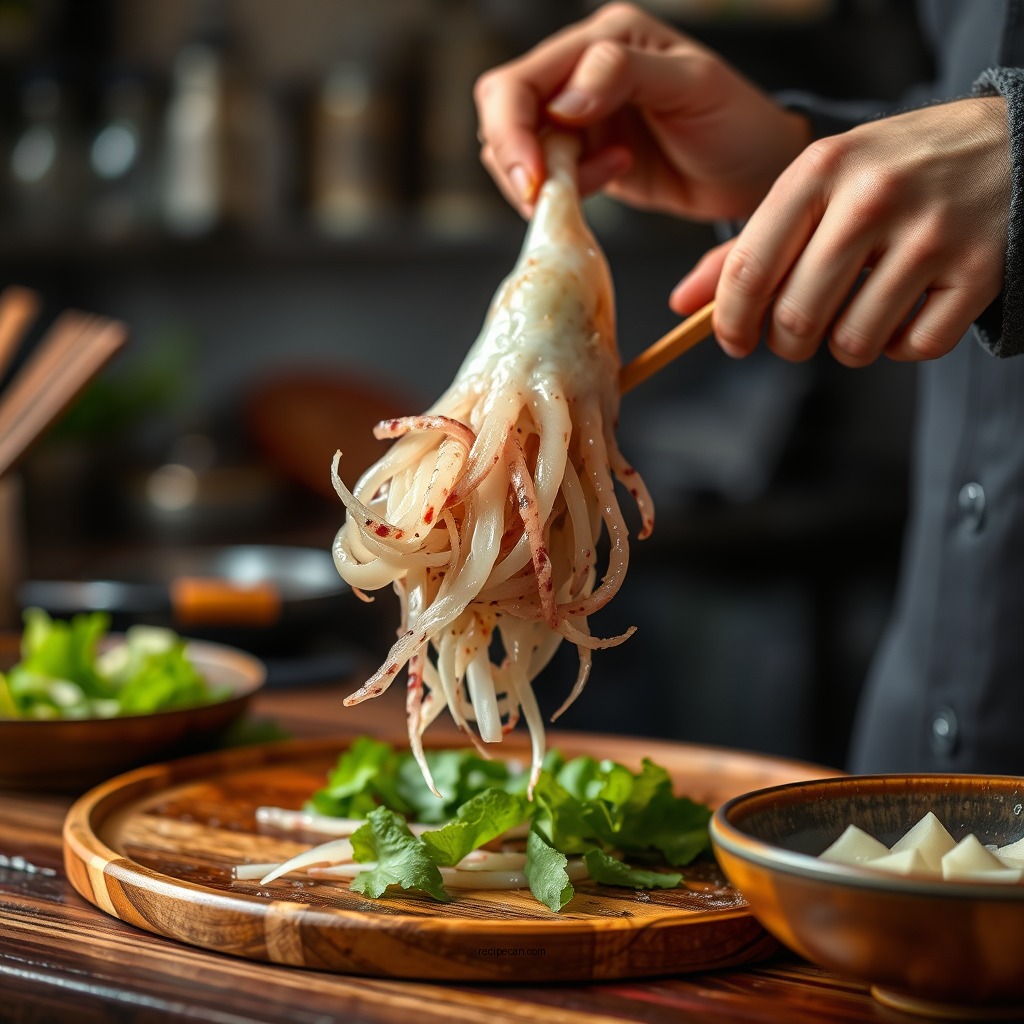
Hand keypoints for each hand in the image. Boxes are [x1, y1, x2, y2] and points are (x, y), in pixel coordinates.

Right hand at [474, 2, 809, 219]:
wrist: (754, 171)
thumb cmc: (738, 122)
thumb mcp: (694, 85)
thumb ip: (626, 74)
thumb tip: (564, 100)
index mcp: (606, 38)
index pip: (521, 80)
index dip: (513, 132)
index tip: (535, 180)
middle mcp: (582, 70)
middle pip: (504, 111)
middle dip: (514, 159)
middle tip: (543, 197)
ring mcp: (579, 115)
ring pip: (517, 149)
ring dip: (546, 178)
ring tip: (609, 176)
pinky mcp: (584, 155)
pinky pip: (545, 176)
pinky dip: (563, 191)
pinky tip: (612, 177)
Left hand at [671, 97, 1010, 365]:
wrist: (1011, 143)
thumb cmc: (894, 170)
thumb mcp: (819, 183)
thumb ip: (749, 244)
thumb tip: (683, 305)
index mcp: (821, 170)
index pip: (748, 270)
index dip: (729, 323)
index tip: (734, 340)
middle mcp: (872, 199)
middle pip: (796, 319)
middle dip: (786, 343)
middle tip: (797, 332)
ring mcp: (929, 236)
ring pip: (852, 343)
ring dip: (844, 346)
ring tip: (857, 311)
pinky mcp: (978, 272)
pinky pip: (912, 348)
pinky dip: (900, 345)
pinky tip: (906, 310)